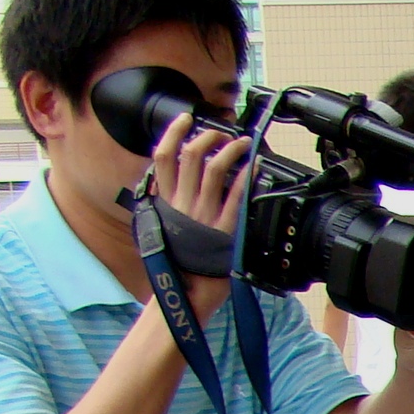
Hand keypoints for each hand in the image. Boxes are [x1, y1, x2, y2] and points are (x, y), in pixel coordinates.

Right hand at [150, 113, 252, 321]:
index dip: (173, 133)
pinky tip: (254, 167)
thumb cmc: (174, 265)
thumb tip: (166, 186)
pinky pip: (235, 197)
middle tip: (221, 132)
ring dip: (229, 150)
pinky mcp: (222, 230)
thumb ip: (164, 205)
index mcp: (163, 201)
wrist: (182, 294)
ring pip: (213, 169)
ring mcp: (202, 215)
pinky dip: (245, 177)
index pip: (162, 157)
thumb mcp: (159, 229)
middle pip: (190, 156)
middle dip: (207, 136)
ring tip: (242, 143)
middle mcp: (181, 204)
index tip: (185, 119)